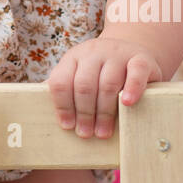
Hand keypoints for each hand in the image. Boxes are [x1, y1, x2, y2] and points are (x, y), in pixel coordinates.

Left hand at [46, 37, 163, 138]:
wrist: (133, 49)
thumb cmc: (102, 71)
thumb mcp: (80, 73)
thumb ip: (66, 88)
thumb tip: (41, 111)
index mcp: (73, 58)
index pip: (61, 81)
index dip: (62, 106)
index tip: (67, 126)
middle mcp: (93, 53)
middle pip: (84, 85)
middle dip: (84, 113)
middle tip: (86, 134)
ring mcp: (117, 54)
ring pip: (108, 83)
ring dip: (104, 111)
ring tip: (103, 132)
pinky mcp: (141, 58)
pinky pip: (136, 72)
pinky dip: (132, 89)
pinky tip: (127, 104)